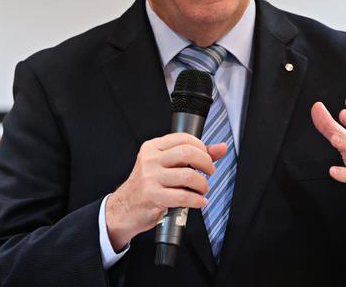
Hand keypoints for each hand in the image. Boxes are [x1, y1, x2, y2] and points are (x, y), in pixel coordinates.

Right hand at [105, 132, 226, 250]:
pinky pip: (183, 196)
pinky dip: (197, 200)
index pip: (183, 138)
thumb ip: (194, 155)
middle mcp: (150, 160)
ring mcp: (150, 178)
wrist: (124, 208)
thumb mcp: (166, 165)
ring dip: (202, 184)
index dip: (201, 147)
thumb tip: (221, 147)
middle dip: (206, 163)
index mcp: (153, 148)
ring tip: (202, 189)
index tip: (206, 157)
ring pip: (188, 175)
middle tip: (209, 171)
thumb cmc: (148, 185)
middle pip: (187, 153)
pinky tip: (199, 201)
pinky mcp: (153, 196)